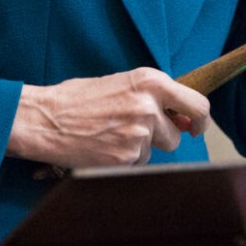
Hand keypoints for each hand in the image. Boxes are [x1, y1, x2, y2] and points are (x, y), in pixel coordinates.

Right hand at [6, 68, 211, 168]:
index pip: (197, 104)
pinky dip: (122, 160)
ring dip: (140, 149)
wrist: (45, 118)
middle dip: (163, 137)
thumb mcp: (120, 83)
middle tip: (138, 133)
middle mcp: (149, 105)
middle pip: (176, 134)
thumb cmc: (77, 98)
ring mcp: (138, 133)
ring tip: (111, 136)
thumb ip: (152, 95)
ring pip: (155, 151)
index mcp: (150, 81)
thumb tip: (181, 116)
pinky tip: (102, 148)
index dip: (200, 120)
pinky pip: (136, 164)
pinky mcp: (125, 158)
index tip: (194, 127)